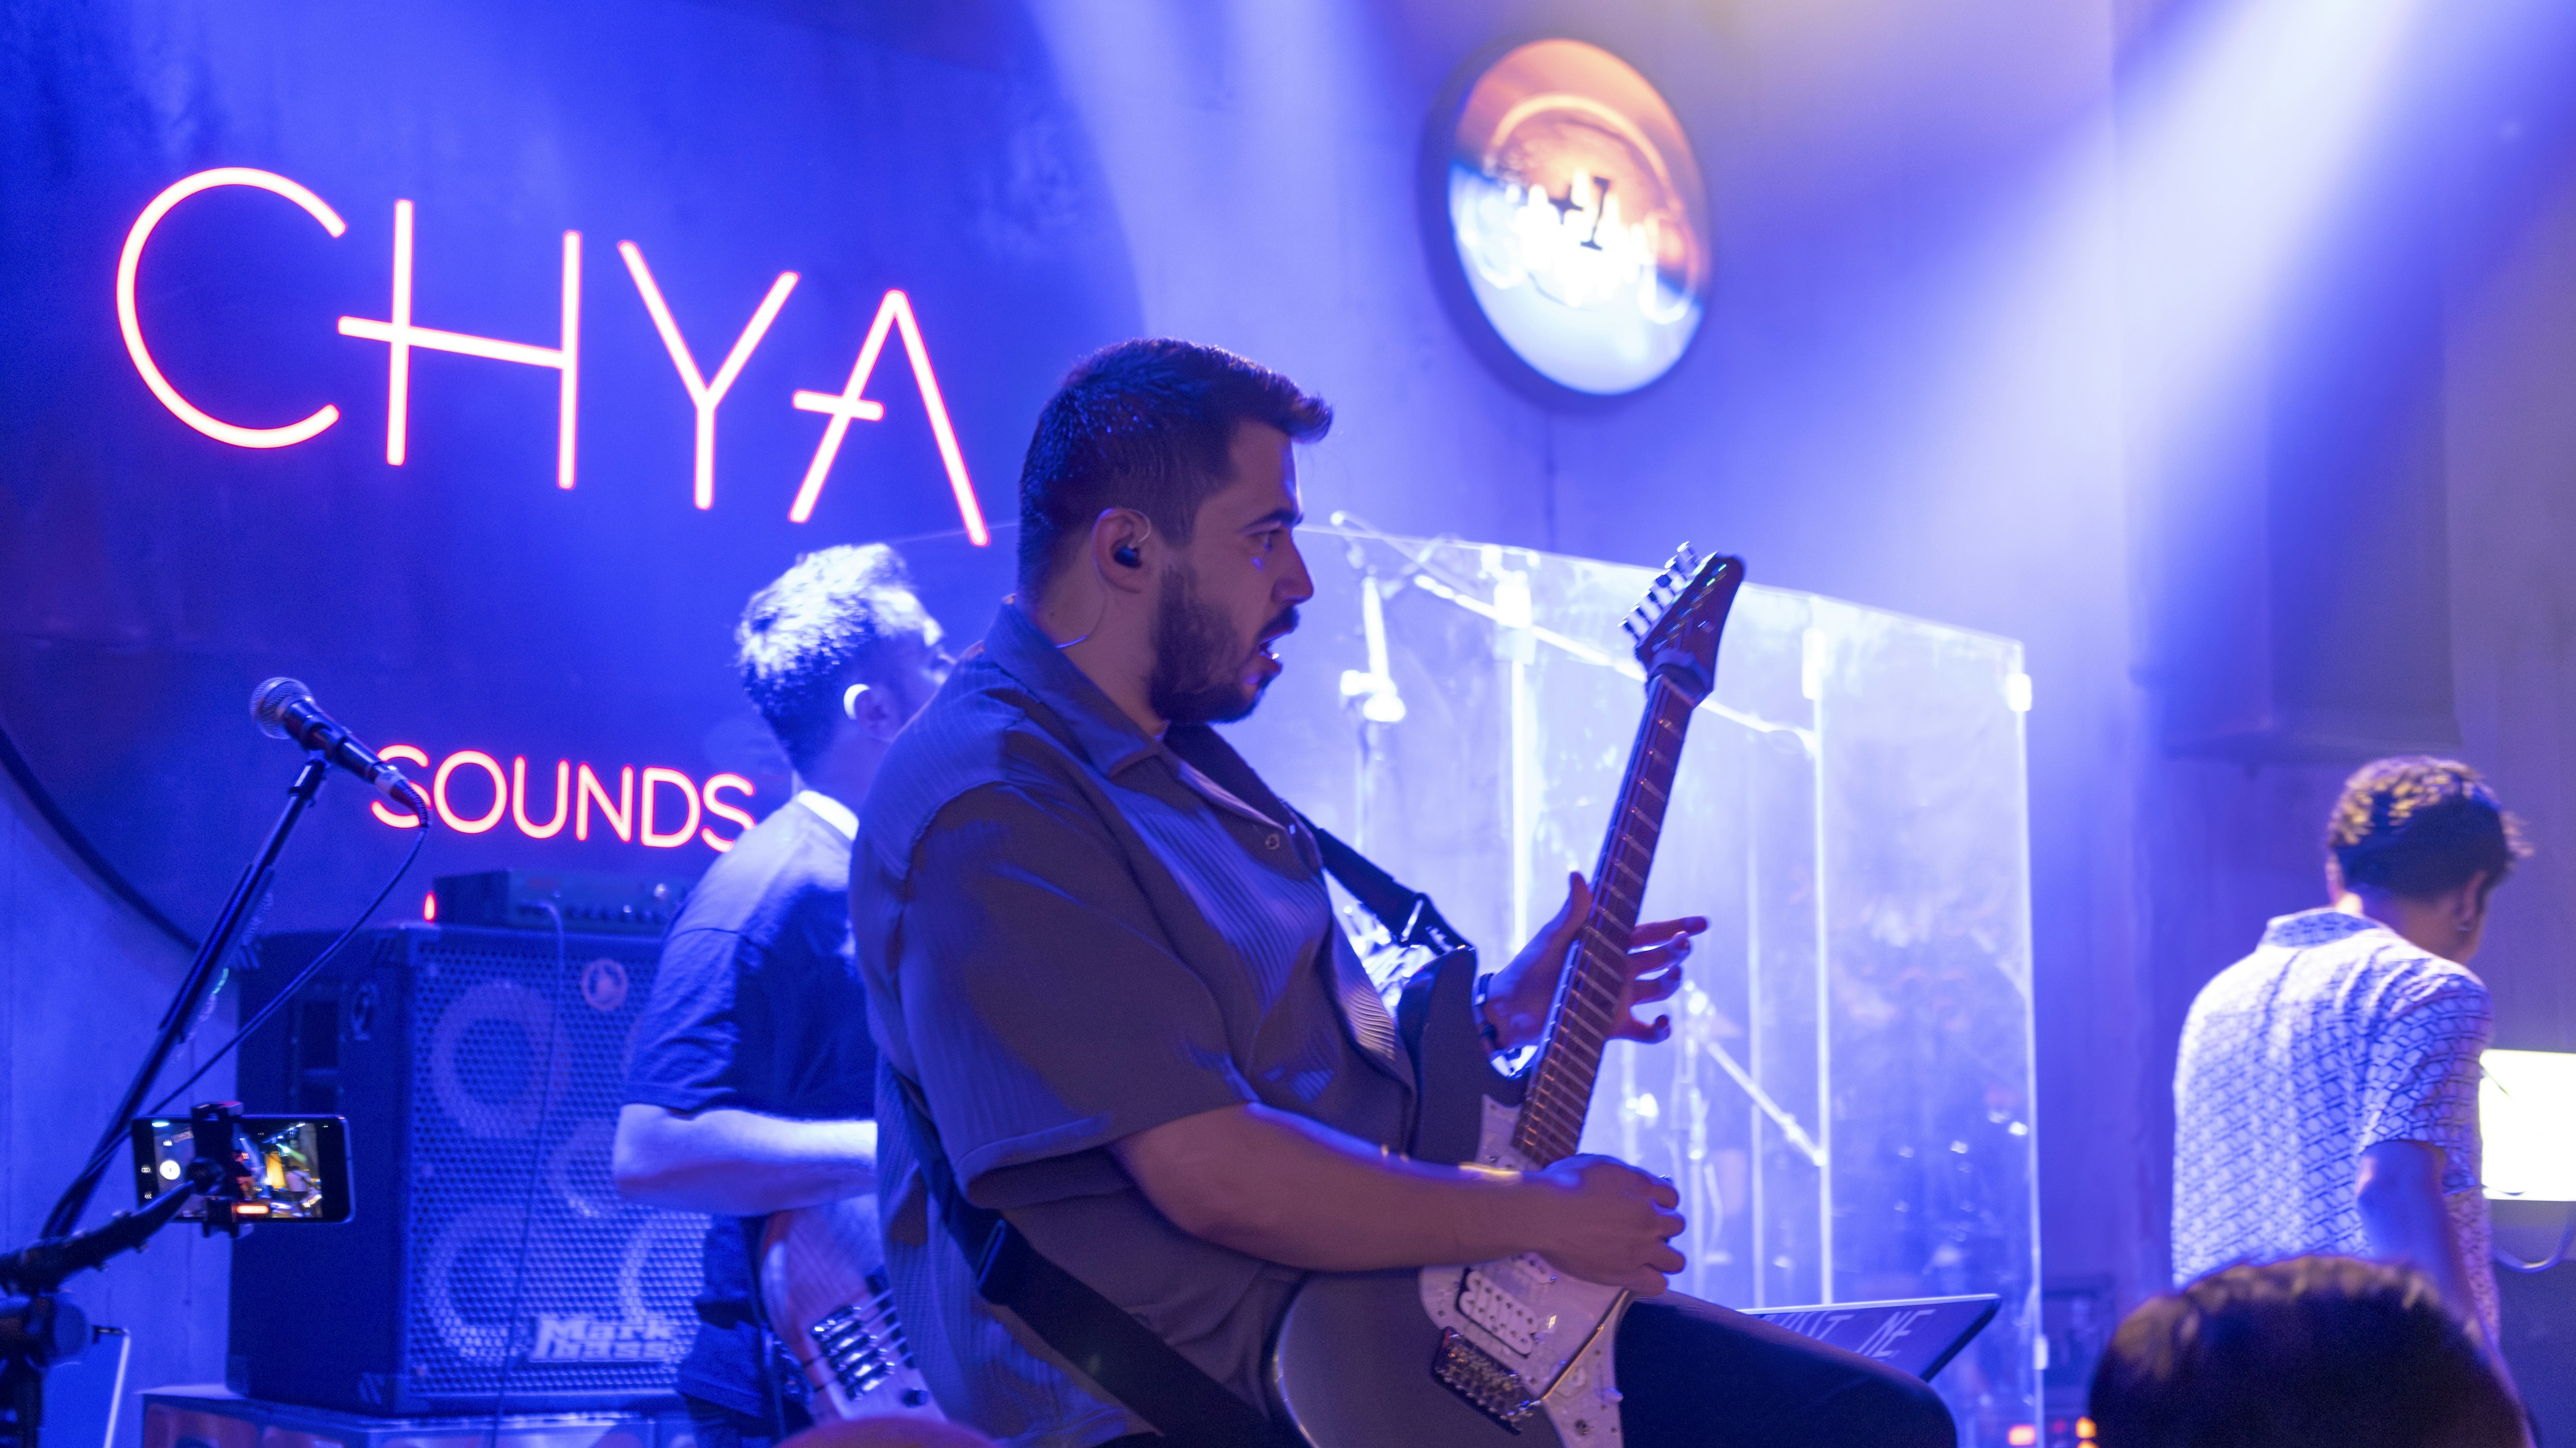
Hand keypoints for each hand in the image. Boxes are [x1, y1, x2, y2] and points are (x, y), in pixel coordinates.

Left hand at [1482, 873, 1704, 1051]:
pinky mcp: (1613, 1025)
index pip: (1651, 932)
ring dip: (1672, 982)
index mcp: (1609, 944)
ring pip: (1661, 989)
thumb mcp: (1552, 937)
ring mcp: (1619, 997)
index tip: (1702, 924)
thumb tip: (1578, 874)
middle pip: (1661, 958)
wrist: (1510, 1009)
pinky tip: (1662, 1023)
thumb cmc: (1529, 968)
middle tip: (1682, 945)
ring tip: (1671, 976)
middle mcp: (1620, 969)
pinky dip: (1661, 1030)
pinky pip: (1648, 1031)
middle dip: (1678, 951)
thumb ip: (1572, 911)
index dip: (1678, 926)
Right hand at [1522, 1155, 1685, 1294]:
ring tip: (1645, 1255)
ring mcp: (1640, 1249)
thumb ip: (1623, 1175)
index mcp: (1644, 1188)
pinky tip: (1638, 1274)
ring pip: (1676, 1261)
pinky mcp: (1626, 1273)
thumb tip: (1630, 1183)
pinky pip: (1657, 1285)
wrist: (1545, 1214)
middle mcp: (1649, 1219)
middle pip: (1677, 1226)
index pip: (1671, 1195)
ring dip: (1664, 1256)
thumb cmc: (1564, 1184)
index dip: (1660, 1201)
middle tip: (1641, 1229)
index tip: (1646, 1204)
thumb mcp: (1598, 1164)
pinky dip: (1651, 1280)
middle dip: (1663, 1226)